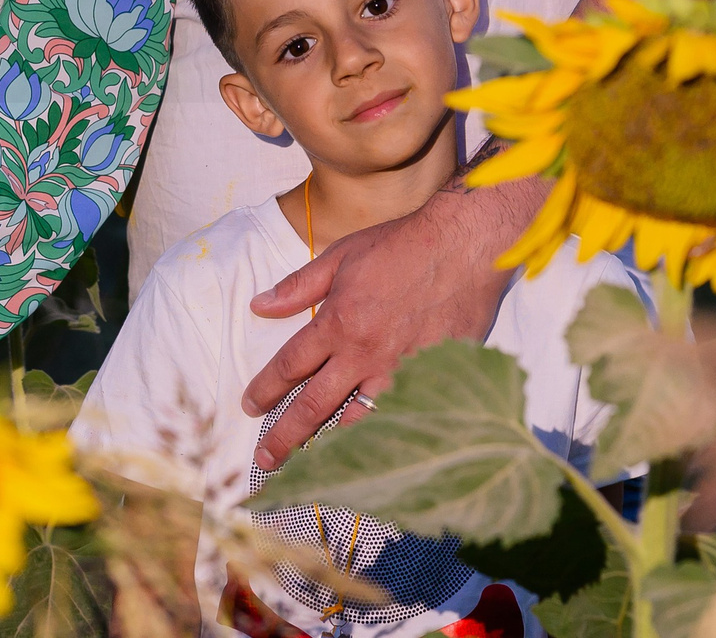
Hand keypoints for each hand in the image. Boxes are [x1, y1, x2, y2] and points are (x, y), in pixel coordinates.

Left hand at [241, 174, 548, 469]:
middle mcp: (364, 355)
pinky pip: (400, 418)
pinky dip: (380, 438)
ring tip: (310, 468)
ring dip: (329, 447)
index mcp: (338, 323)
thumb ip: (298, 286)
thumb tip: (258, 305)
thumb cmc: (403, 247)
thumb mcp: (341, 256)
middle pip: (314, 406)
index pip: (290, 366)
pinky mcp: (432, 380)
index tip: (249, 405)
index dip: (266, 389)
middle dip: (285, 436)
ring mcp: (400, 372)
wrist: (466, 248)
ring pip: (357, 422)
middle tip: (265, 459)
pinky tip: (367, 454)